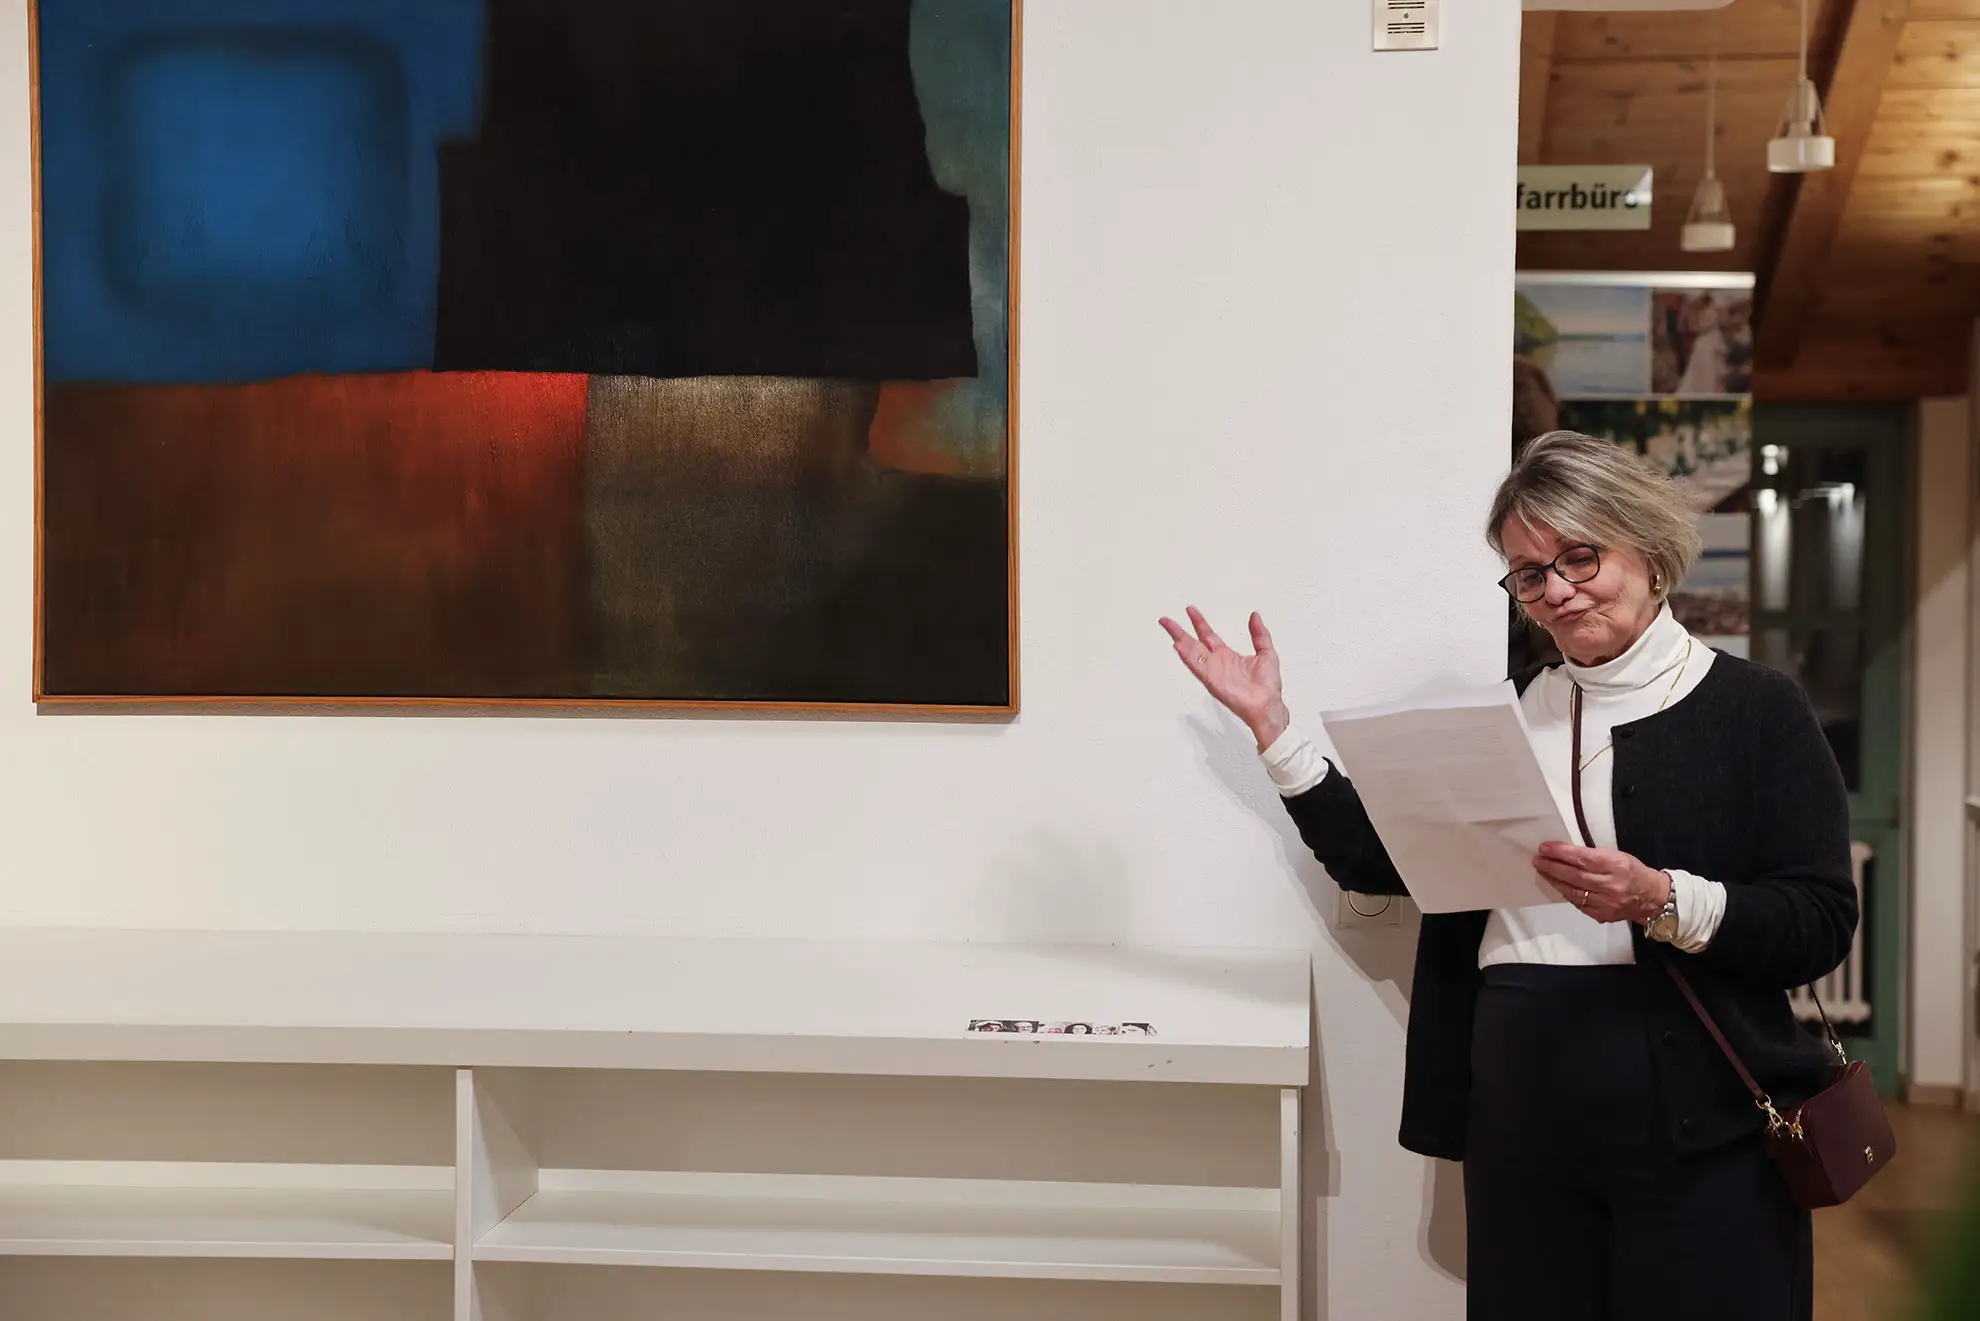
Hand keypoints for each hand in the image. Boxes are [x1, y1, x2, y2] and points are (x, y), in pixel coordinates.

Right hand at [1159, 607, 1288, 749]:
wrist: (1267, 705)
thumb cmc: (1267, 687)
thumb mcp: (1267, 652)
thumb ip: (1260, 634)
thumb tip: (1255, 616)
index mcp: (1227, 656)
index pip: (1209, 635)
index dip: (1199, 622)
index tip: (1191, 611)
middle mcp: (1216, 663)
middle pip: (1193, 643)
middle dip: (1179, 630)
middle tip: (1167, 620)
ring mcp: (1212, 671)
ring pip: (1191, 652)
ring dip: (1179, 639)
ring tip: (1168, 627)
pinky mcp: (1211, 680)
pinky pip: (1197, 666)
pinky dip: (1187, 656)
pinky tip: (1178, 645)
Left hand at [1534, 842, 1669, 924]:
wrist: (1653, 898)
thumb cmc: (1633, 872)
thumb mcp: (1617, 856)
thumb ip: (1593, 856)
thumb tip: (1565, 854)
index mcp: (1616, 866)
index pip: (1582, 858)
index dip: (1560, 853)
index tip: (1544, 848)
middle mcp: (1611, 885)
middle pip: (1574, 876)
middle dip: (1552, 867)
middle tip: (1538, 860)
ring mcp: (1606, 902)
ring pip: (1573, 892)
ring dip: (1555, 881)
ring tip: (1543, 871)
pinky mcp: (1602, 915)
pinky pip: (1578, 903)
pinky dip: (1567, 893)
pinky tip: (1559, 885)